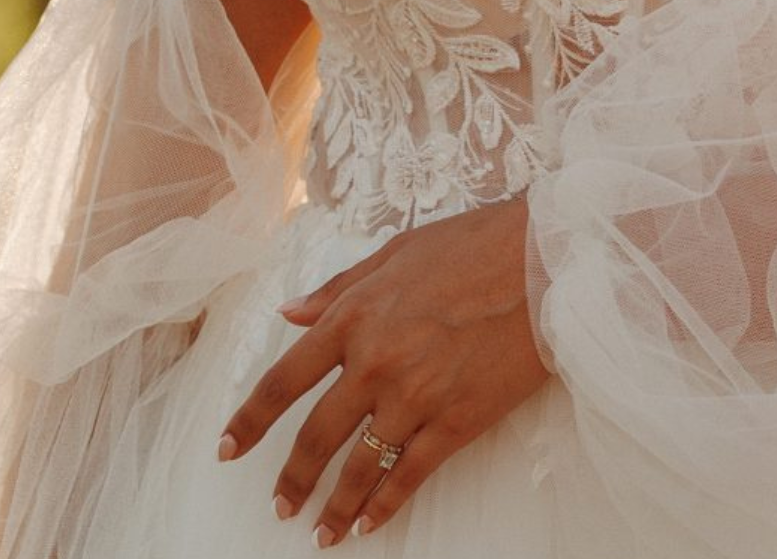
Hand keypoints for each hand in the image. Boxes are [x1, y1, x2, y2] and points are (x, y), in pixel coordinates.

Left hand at [216, 197, 548, 546]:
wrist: (548, 264)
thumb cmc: (478, 246)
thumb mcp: (395, 252)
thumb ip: (338, 288)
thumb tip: (291, 313)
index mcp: (352, 318)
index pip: (283, 380)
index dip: (249, 419)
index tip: (228, 447)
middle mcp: (374, 362)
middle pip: (315, 434)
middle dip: (291, 477)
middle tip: (278, 504)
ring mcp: (415, 396)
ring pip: (359, 464)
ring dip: (334, 504)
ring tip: (320, 532)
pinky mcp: (458, 420)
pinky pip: (411, 473)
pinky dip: (386, 503)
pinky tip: (369, 523)